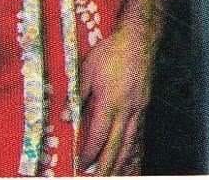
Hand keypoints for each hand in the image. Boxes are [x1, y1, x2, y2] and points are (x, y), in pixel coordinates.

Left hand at [80, 23, 153, 174]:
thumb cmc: (110, 53)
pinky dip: (134, 151)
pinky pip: (138, 135)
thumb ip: (77, 94)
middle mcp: (127, 111)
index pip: (99, 135)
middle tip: (99, 179)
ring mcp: (138, 111)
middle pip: (118, 147)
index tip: (81, 164)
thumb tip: (64, 114)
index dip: (90, 152)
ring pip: (131, 144)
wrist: (138, 42)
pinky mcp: (144, 108)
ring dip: (123, 163)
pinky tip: (130, 159)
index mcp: (110, 102)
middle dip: (108, 166)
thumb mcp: (87, 70)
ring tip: (116, 176)